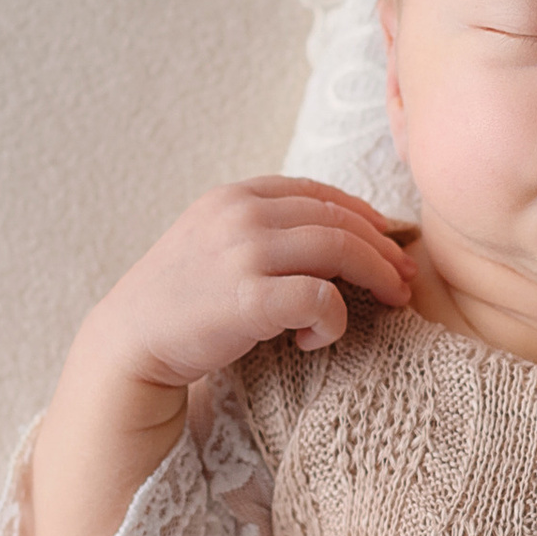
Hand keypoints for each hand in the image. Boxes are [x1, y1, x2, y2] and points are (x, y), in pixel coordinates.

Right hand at [25, 179, 412, 535]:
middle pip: (339, 219)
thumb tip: (338, 235)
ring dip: (376, 276)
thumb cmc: (184, 300)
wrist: (131, 343)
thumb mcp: (218, 242)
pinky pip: (320, 299)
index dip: (364, 214)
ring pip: (340, 250)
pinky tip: (316, 338)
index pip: (319, 191)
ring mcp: (242, 253)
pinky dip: (333, 319)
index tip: (389, 239)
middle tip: (405, 278)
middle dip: (383, 248)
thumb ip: (266, 228)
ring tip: (390, 302)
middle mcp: (239, 215)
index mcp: (236, 196)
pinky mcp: (247, 299)